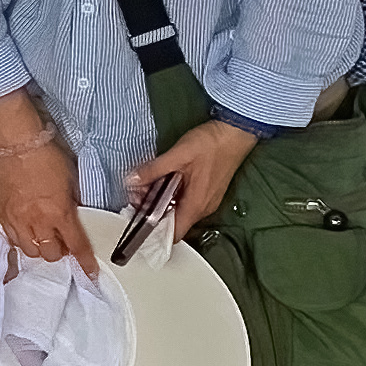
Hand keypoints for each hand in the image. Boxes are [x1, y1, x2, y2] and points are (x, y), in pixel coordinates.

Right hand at [0, 132, 96, 269]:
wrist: (16, 144)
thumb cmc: (47, 157)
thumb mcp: (70, 180)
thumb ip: (71, 203)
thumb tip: (72, 216)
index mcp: (59, 212)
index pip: (75, 245)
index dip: (85, 262)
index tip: (91, 273)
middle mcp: (38, 222)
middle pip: (50, 255)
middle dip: (59, 251)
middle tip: (62, 240)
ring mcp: (17, 221)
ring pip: (30, 251)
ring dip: (39, 248)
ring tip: (43, 236)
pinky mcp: (2, 216)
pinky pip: (13, 239)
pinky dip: (22, 240)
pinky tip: (26, 230)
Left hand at [133, 117, 260, 235]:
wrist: (235, 132)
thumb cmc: (210, 144)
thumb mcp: (177, 155)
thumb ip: (153, 170)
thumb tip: (131, 181)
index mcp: (196, 205)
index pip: (173, 234)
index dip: (153, 232)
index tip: (135, 218)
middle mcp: (203, 208)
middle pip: (174, 221)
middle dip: (152, 211)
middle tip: (136, 193)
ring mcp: (207, 201)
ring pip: (179, 210)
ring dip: (162, 201)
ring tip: (146, 185)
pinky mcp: (208, 192)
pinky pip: (187, 201)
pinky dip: (173, 195)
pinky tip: (163, 180)